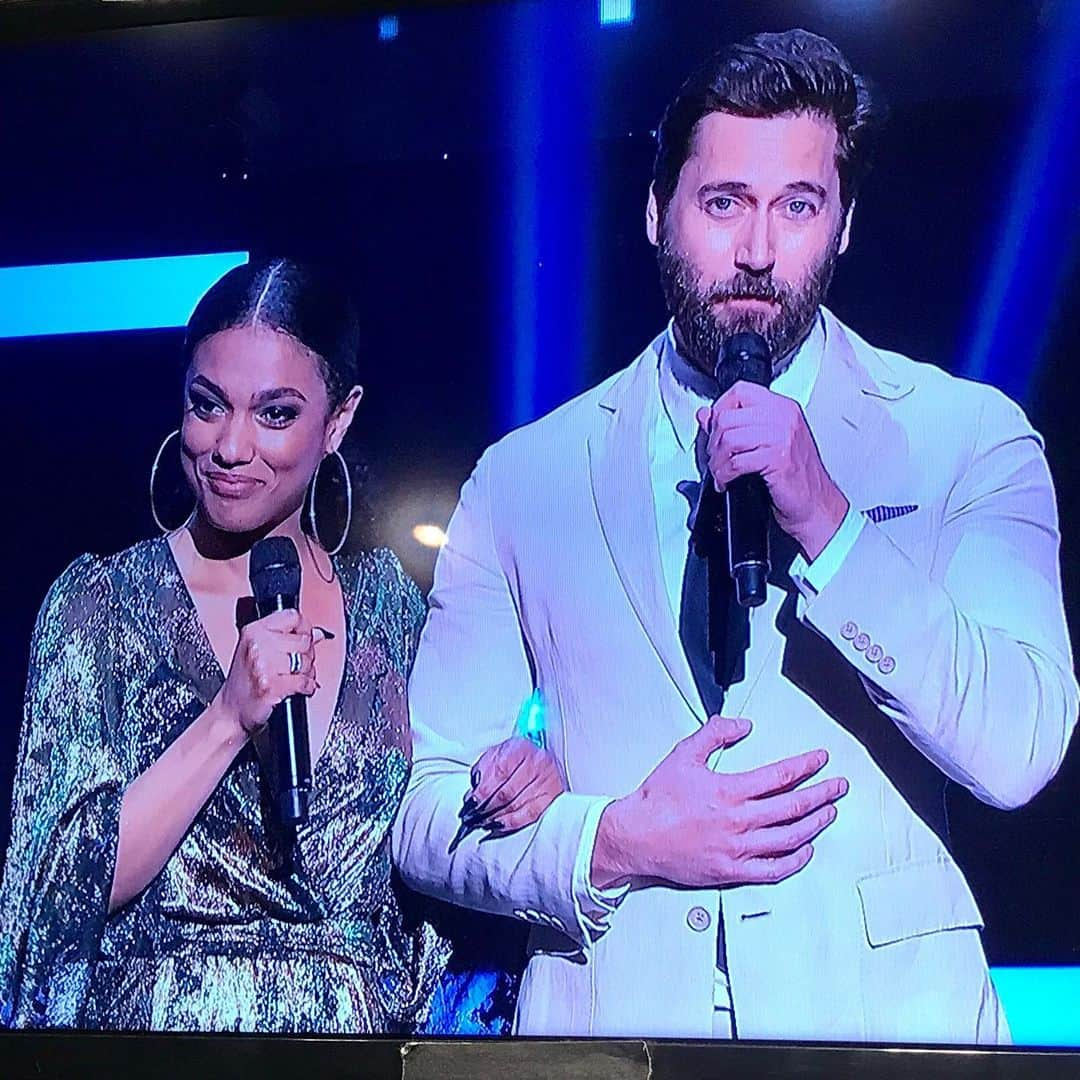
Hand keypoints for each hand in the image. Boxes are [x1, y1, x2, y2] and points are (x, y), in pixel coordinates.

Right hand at [217, 609, 326, 735]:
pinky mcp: (271, 686)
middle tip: (298, 663)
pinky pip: (303, 682)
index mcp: (254, 631)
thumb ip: (287, 637)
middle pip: (304, 640)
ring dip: (308, 672)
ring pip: (305, 662)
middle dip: (308, 654)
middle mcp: (257, 646)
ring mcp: (263, 666)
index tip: (305, 637)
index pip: (292, 616)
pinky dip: (307, 687)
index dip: (305, 628)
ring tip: (296, 676)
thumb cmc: (244, 683)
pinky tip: (300, 688)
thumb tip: (317, 633)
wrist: (231, 711)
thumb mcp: (259, 651)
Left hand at [463, 737, 566, 834]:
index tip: (471, 801)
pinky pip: (529, 815)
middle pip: (507, 792)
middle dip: (486, 807)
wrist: (542, 759)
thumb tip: (472, 795)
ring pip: (516, 806)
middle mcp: (538, 763)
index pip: (499, 773)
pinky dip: (511, 823)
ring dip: (496, 817)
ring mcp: (548, 781)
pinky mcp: (552, 797)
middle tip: (473, 815)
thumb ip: (482, 770)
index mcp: (521, 748)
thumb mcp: (497, 754)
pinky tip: (499, 824)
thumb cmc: (517, 757)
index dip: (483, 791)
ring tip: (482, 821)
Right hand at [591, 715, 847, 889]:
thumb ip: (715, 734)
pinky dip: (795, 860)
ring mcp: (738, 849)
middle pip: (794, 807)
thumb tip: (743, 726)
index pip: (781, 776)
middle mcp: (740, 821)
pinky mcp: (732, 871)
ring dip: (816, 824)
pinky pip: (774, 870)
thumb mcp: (684, 754)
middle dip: (823, 794)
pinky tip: (806, 851)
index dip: (806, 765)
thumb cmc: (658, 799)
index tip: (820, 759)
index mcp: (730, 791)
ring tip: (829, 813)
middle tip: (839, 786)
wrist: (637, 836)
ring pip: (790, 838)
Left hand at [697, 382, 848, 560]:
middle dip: (713, 441)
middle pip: (728, 416)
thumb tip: (704, 414)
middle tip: (715, 458)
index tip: (715, 430)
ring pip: (729, 438)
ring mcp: (783, 436)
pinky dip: (724, 475)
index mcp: (782, 408)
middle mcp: (784, 417)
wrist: (817, 505)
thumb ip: (736, 425)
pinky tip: (726, 482)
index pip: (740, 391)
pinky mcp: (778, 458)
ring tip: (720, 472)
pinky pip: (737, 461)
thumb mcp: (765, 443)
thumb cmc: (796, 478)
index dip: (719, 409)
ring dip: (717, 460)